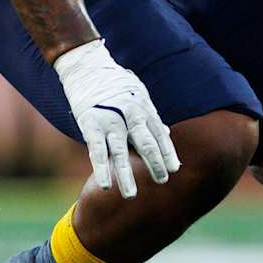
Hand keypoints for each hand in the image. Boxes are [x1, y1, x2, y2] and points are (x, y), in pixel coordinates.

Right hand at [52, 38, 179, 197]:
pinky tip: (106, 185)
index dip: (168, 153)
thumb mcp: (138, 94)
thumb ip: (151, 116)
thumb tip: (166, 134)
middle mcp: (130, 115)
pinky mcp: (91, 125)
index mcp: (143, 108)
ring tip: (132, 196)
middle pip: (146, 143)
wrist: (87, 66)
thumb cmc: (114, 83)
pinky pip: (98, 151)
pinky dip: (102, 169)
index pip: (159, 135)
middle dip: (156, 164)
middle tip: (163, 181)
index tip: (175, 169)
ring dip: (127, 176)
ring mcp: (110, 121)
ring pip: (121, 152)